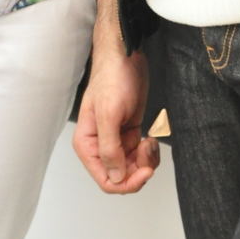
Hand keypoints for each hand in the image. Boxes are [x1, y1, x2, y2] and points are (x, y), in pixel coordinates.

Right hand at [72, 49, 159, 193]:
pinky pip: (140, 155)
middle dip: (139, 169)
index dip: (126, 182)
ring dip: (146, 160)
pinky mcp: (129, 133)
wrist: (127, 56)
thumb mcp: (109, 114)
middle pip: (121, 177)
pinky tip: (151, 137)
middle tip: (148, 150)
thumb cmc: (113, 78)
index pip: (106, 180)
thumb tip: (114, 178)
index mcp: (88, 144)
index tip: (144, 171)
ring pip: (133, 168)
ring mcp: (116, 140)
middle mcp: (100, 145)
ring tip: (150, 141)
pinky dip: (149, 152)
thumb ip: (109, 149)